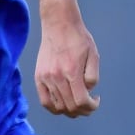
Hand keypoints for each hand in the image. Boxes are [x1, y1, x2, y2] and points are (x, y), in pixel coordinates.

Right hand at [35, 0, 100, 116]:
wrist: (59, 23)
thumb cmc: (78, 38)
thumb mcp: (94, 54)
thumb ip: (92, 76)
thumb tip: (87, 91)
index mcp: (72, 71)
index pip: (81, 101)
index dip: (91, 106)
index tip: (96, 100)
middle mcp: (57, 77)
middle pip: (70, 107)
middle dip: (83, 110)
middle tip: (90, 105)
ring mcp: (46, 78)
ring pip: (58, 107)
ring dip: (70, 110)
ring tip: (78, 104)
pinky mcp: (39, 77)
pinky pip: (44, 101)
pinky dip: (54, 108)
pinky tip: (63, 105)